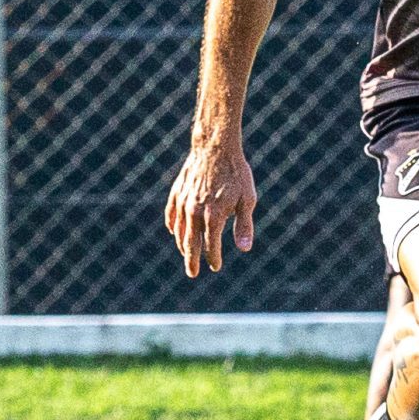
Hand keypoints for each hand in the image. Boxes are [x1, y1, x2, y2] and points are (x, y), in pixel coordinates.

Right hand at [164, 136, 257, 275]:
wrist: (215, 147)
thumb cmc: (236, 173)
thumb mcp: (247, 199)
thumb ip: (244, 225)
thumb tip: (244, 249)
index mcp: (213, 216)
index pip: (211, 245)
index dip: (213, 258)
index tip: (216, 266)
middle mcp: (195, 212)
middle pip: (190, 243)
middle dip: (191, 260)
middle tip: (192, 273)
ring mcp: (183, 203)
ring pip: (178, 231)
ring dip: (182, 245)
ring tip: (186, 254)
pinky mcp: (177, 193)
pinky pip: (171, 215)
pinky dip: (172, 226)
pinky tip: (174, 232)